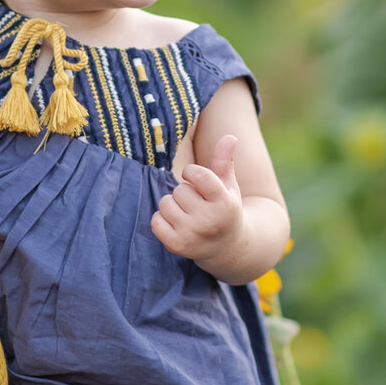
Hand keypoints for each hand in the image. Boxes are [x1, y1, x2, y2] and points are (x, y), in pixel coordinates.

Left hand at [150, 134, 243, 263]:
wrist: (226, 248)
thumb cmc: (225, 208)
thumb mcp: (229, 186)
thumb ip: (225, 161)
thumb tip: (229, 137)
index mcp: (225, 203)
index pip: (198, 175)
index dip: (192, 173)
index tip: (196, 179)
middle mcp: (209, 221)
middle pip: (180, 190)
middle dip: (185, 192)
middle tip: (197, 203)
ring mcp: (192, 235)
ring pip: (165, 203)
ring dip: (173, 204)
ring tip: (187, 213)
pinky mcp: (177, 246)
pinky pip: (155, 221)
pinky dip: (161, 219)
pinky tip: (176, 224)